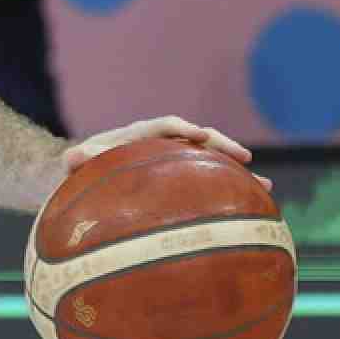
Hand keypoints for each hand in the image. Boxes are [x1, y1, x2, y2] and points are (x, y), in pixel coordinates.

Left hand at [62, 115, 269, 191]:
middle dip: (221, 146)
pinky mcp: (178, 181)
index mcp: (136, 136)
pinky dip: (227, 193)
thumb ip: (75, 158)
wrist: (81, 178)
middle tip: (246, 157)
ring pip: (208, 162)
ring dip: (235, 172)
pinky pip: (206, 184)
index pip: (162, 126)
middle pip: (196, 140)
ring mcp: (171, 163)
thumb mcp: (73, 163)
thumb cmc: (76, 169)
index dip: (181, 128)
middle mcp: (159, 145)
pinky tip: (251, 212)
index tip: (198, 135)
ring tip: (265, 186)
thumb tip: (75, 154)